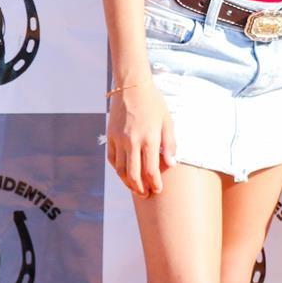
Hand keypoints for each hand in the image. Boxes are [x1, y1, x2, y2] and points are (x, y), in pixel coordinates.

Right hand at [107, 79, 174, 195]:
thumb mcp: (167, 121)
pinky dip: (118, 170)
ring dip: (128, 183)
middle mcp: (132, 141)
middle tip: (147, 195)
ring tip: (136, 188)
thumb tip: (171, 165)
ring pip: (120, 170)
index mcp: (149, 138)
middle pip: (134, 175)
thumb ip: (170, 144)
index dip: (155, 183)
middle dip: (141, 189)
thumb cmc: (154, 103)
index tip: (158, 190)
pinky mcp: (110, 137)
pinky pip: (112, 159)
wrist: (132, 87)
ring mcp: (119, 140)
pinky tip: (125, 173)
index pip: (150, 170)